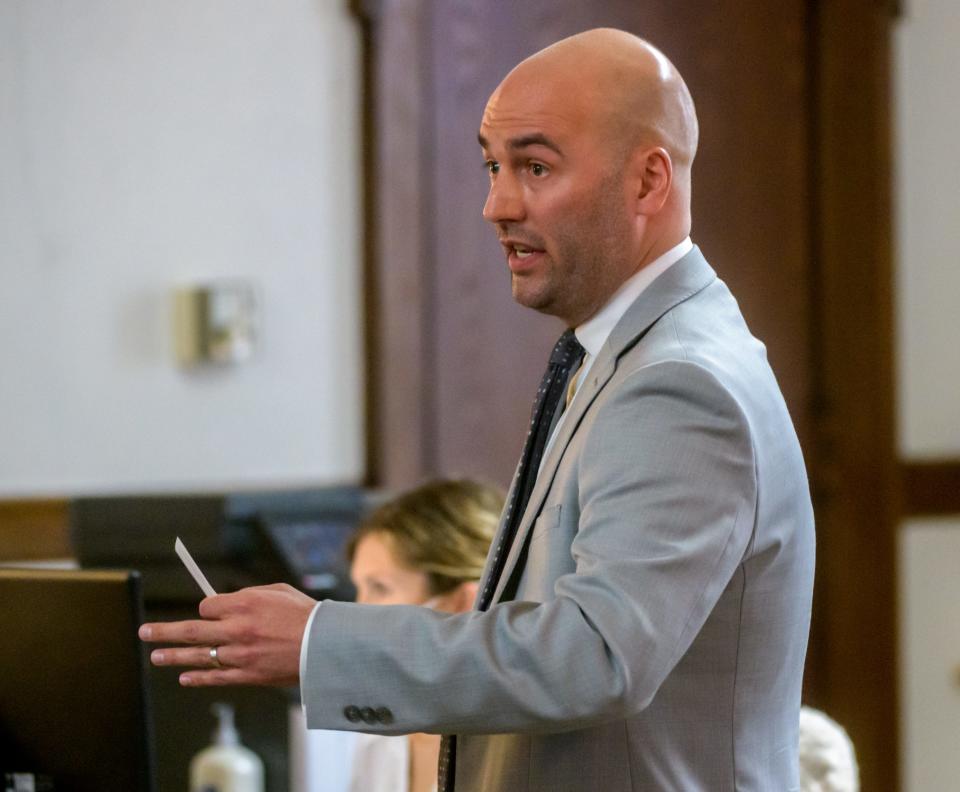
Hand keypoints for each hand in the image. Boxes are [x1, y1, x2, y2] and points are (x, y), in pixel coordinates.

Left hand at [138, 583, 316, 687]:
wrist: (323, 645)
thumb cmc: (304, 614)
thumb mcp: (278, 591)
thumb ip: (250, 594)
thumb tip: (228, 601)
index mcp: (244, 603)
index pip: (207, 607)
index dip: (207, 609)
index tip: (210, 612)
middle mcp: (236, 628)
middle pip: (191, 630)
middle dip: (164, 631)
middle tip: (144, 631)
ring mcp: (239, 654)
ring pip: (198, 655)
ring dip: (173, 656)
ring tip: (155, 656)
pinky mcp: (246, 675)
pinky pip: (215, 677)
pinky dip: (197, 678)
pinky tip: (183, 677)